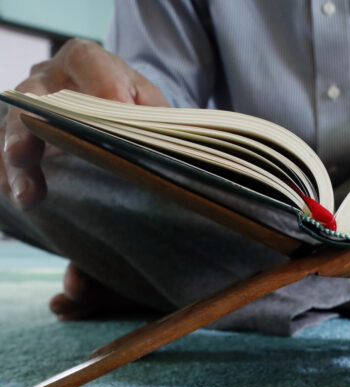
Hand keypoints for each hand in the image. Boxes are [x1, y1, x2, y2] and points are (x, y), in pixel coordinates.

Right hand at [0, 39, 168, 208]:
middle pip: (33, 98)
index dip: (102, 86)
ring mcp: (27, 106)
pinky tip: (19, 196)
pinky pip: (2, 153)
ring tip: (28, 195)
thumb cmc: (129, 101)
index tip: (117, 110)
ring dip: (18, 165)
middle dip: (30, 127)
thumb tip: (165, 139)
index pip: (87, 62)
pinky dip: (8, 177)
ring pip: (13, 130)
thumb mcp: (148, 100)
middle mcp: (47, 78)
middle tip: (24, 154)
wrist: (108, 101)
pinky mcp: (18, 133)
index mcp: (84, 59)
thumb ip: (154, 113)